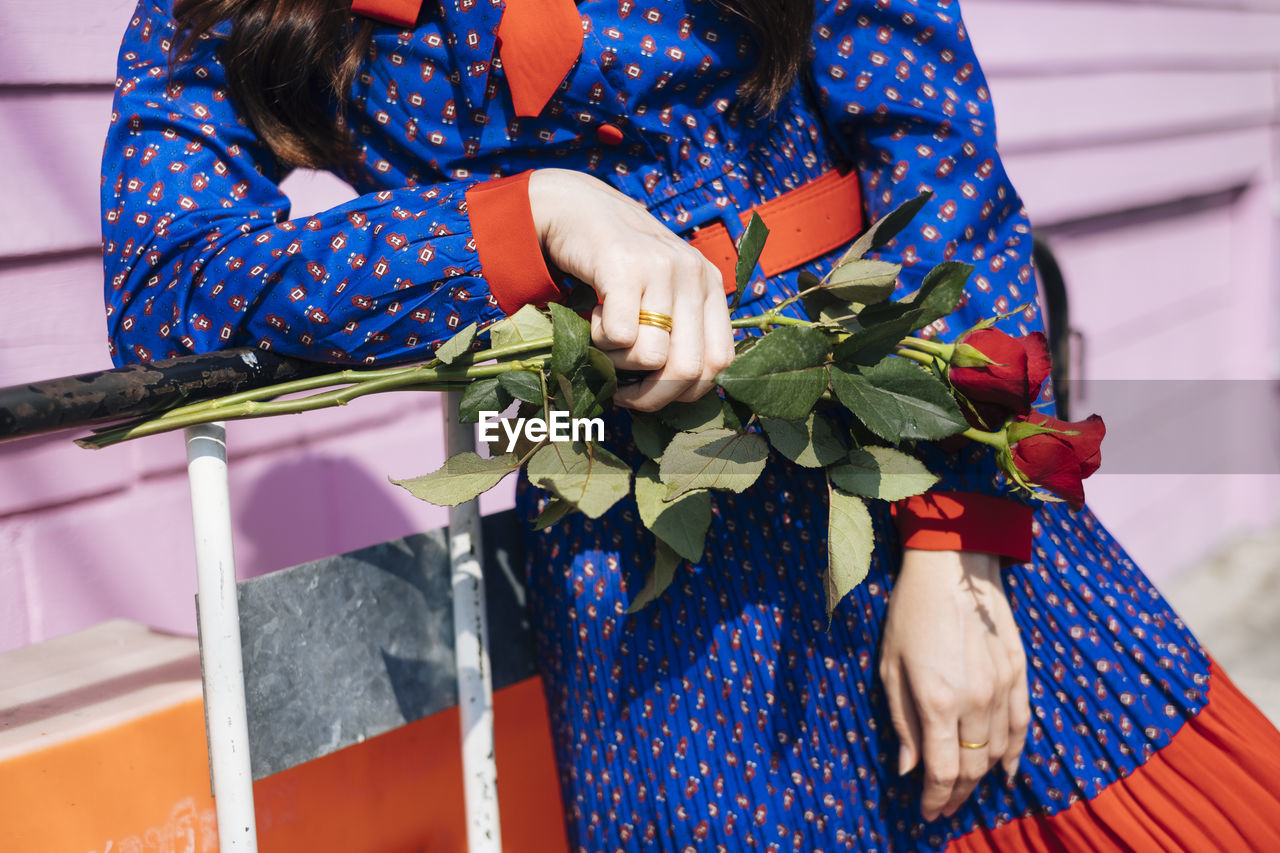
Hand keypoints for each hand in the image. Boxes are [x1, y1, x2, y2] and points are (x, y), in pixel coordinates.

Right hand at [527, 168, 734, 411]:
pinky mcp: (625, 266)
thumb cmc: (620, 264)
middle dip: (652, 396)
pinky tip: (596, 315)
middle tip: (624, 393)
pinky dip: (601, 340)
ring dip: (619, 363)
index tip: (654, 393)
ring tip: (606, 337)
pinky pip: (620, 336)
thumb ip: (680, 330)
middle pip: (688, 369)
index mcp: (711, 285)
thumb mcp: (664, 291)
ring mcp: (661, 268)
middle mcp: (694, 275)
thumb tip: (678, 392)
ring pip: (652, 357)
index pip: (720, 362)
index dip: (687, 392)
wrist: (577, 208)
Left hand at [878, 549, 1029, 820]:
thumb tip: (908, 768)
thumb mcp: (890, 666)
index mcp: (938, 701)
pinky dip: (1015, 754)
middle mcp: (976, 701)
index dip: (936, 799)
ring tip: (967, 792)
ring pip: (998, 752)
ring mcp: (1003, 688)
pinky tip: (1007, 771)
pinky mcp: (1020, 673)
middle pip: (972, 768)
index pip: (943, 771)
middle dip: (957, 795)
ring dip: (982, 778)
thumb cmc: (911, 611)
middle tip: (944, 808)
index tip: (927, 812)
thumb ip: (902, 721)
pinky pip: (1022, 726)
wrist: (954, 566)